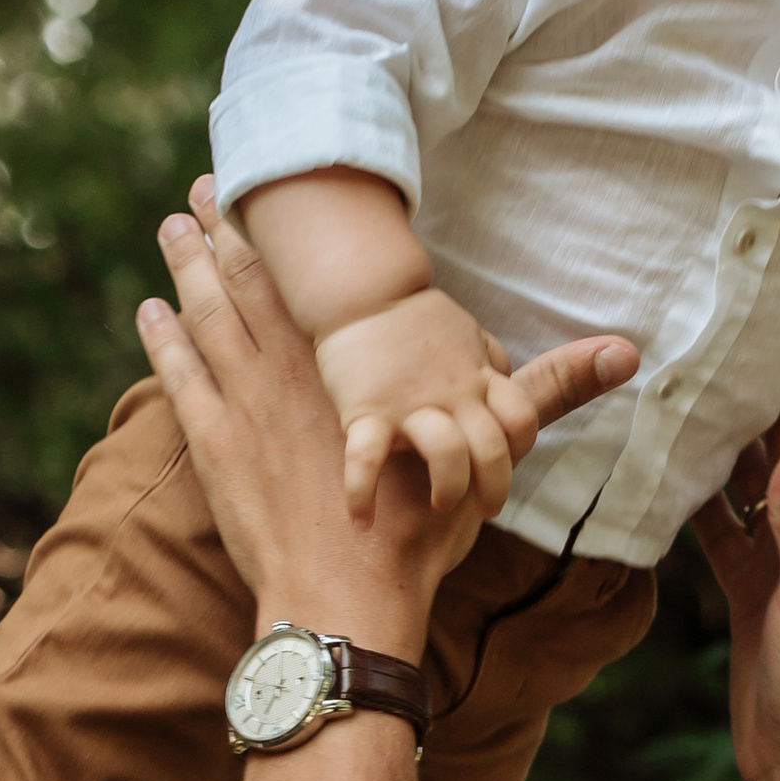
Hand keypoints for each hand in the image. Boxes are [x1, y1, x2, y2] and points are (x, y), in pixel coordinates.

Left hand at [139, 181, 635, 644]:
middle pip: (254, 282)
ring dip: (188, 268)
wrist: (351, 596)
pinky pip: (179, 379)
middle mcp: (299, 367)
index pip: (318, 278)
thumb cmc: (423, 527)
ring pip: (211, 317)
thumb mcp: (493, 450)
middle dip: (223, 231)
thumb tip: (630, 350)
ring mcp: (249, 404)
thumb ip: (552, 391)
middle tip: (198, 184)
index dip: (289, 228)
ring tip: (170, 225)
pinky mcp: (214, 446)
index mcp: (360, 362)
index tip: (267, 184)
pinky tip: (149, 311)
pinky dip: (162, 340)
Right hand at [312, 283, 536, 522]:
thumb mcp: (469, 335)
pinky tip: (361, 519)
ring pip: (447, 455)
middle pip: (492, 447)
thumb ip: (491, 366)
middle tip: (484, 508)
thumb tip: (508, 386)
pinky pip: (365, 460)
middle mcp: (453, 394)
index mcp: (479, 377)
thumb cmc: (418, 322)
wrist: (363, 292)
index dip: (521, 445)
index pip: (521, 417)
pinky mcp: (365, 412)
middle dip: (495, 487)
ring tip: (439, 503)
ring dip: (449, 487)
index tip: (507, 460)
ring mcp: (410, 404)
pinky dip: (361, 494)